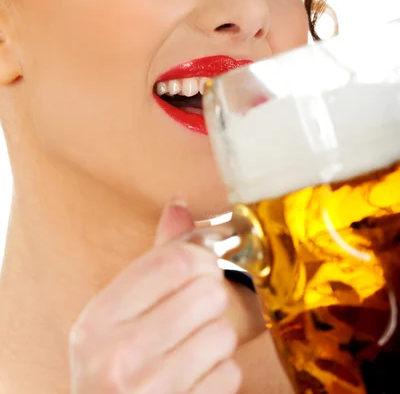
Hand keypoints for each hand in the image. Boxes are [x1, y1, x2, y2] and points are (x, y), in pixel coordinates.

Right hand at [68, 203, 241, 392]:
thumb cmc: (113, 363)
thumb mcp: (115, 313)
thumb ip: (154, 260)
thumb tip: (180, 204)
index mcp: (98, 319)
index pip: (174, 261)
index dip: (200, 256)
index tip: (202, 264)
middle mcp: (118, 357)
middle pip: (207, 292)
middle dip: (211, 296)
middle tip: (196, 308)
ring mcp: (149, 392)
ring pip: (223, 333)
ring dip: (217, 336)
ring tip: (191, 345)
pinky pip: (230, 373)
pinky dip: (221, 371)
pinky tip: (195, 375)